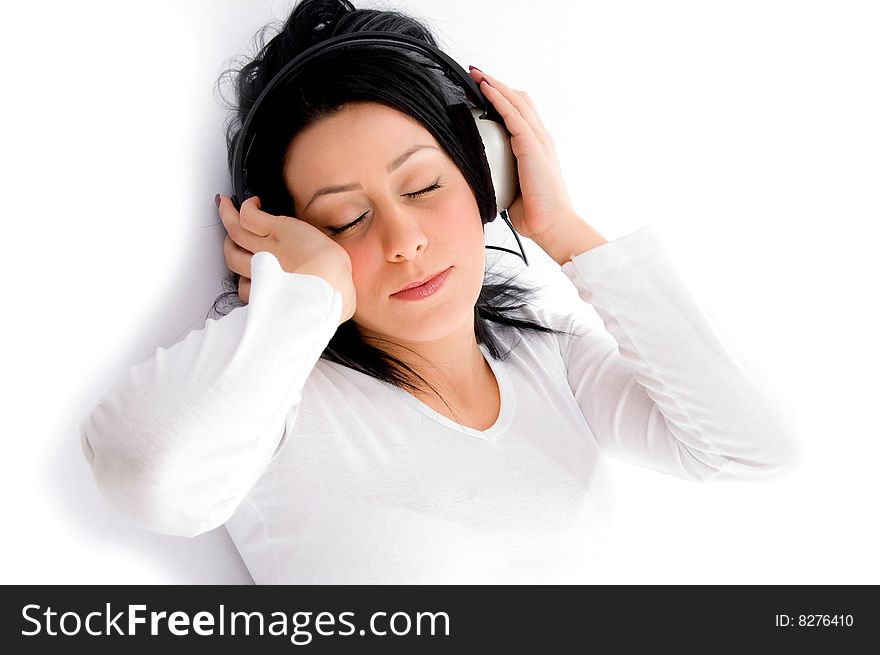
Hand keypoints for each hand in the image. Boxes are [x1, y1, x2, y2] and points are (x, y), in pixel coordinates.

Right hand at [217, 195, 356, 325]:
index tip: (247, 274)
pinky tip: (252, 202)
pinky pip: (249, 216)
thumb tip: (331, 309)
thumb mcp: (319, 309)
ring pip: (235, 232)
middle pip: (233, 258)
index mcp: (271, 290)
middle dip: (230, 247)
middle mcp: (263, 269)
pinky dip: (246, 208)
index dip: (244, 280)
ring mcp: (267, 248)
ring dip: (227, 218)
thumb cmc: (328, 297)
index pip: (244, 288)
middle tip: (231, 237)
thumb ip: (316, 306)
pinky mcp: (278, 229)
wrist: (332, 282)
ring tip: (225, 207)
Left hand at [468, 66, 575, 239]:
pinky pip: (513, 116)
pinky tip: (485, 90)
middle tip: (474, 74)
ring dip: (494, 85)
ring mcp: (538, 140)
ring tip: (475, 75)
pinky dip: (498, 99)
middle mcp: (540, 139)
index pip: (520, 112)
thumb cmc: (535, 213)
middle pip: (519, 100)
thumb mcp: (513, 188)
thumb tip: (482, 177)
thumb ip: (502, 175)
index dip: (501, 97)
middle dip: (496, 84)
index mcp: (536, 147)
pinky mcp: (533, 146)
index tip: (481, 89)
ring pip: (516, 102)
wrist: (553, 225)